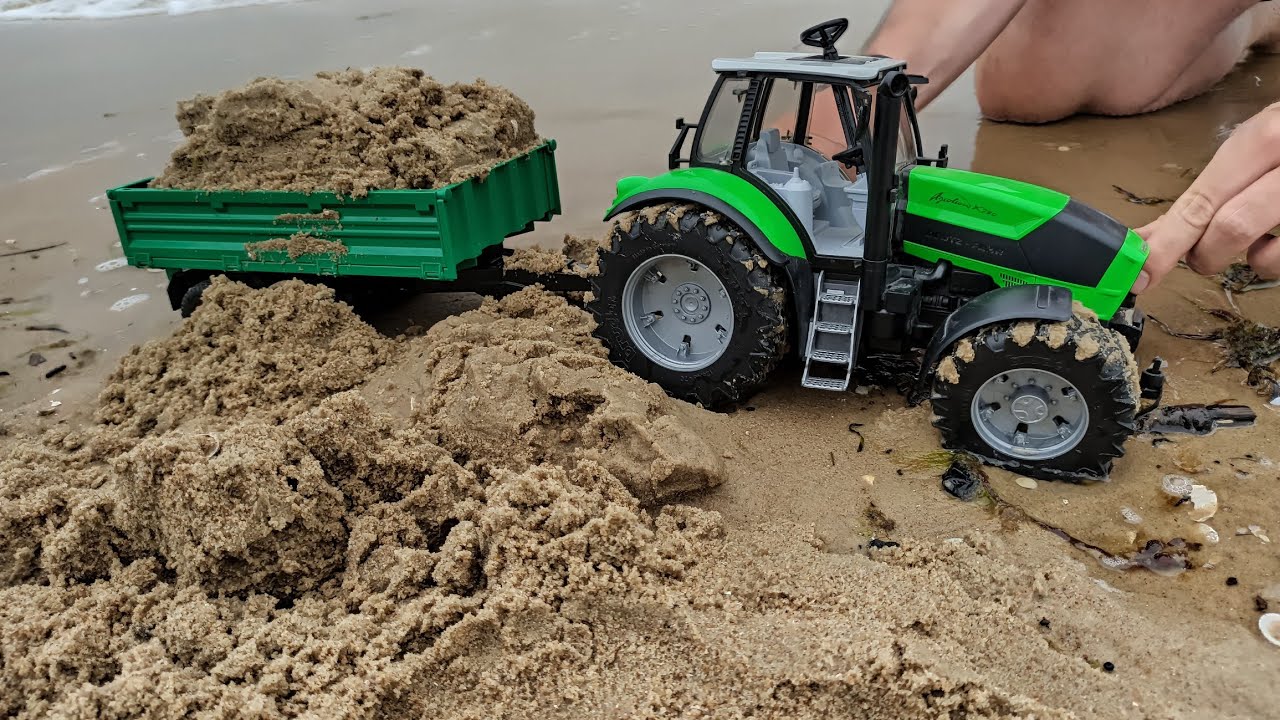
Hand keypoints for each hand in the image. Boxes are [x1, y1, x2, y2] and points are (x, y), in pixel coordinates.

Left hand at [1133, 102, 1279, 292]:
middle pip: (1229, 229)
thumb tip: (1150, 239)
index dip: (1164, 244)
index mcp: (1265, 138)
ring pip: (1266, 255)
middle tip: (1202, 256)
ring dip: (1249, 259)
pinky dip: (1277, 259)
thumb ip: (1212, 191)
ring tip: (1257, 240)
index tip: (1138, 273)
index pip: (1201, 201)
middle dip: (1203, 254)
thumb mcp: (1259, 146)